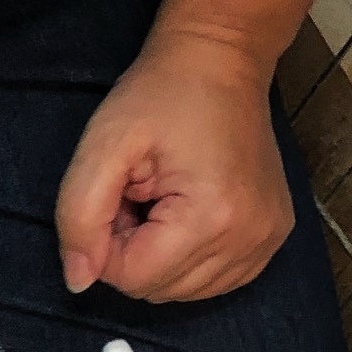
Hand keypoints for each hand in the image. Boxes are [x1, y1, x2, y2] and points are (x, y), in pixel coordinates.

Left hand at [55, 34, 293, 302]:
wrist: (220, 60)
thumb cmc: (160, 95)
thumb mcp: (103, 145)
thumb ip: (79, 216)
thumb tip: (78, 281)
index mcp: (211, 218)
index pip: (133, 278)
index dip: (107, 242)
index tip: (121, 192)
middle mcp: (249, 240)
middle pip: (159, 289)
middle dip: (134, 249)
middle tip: (139, 192)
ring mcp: (267, 242)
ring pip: (184, 291)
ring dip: (160, 254)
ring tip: (163, 197)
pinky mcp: (272, 238)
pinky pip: (214, 280)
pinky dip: (188, 255)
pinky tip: (187, 210)